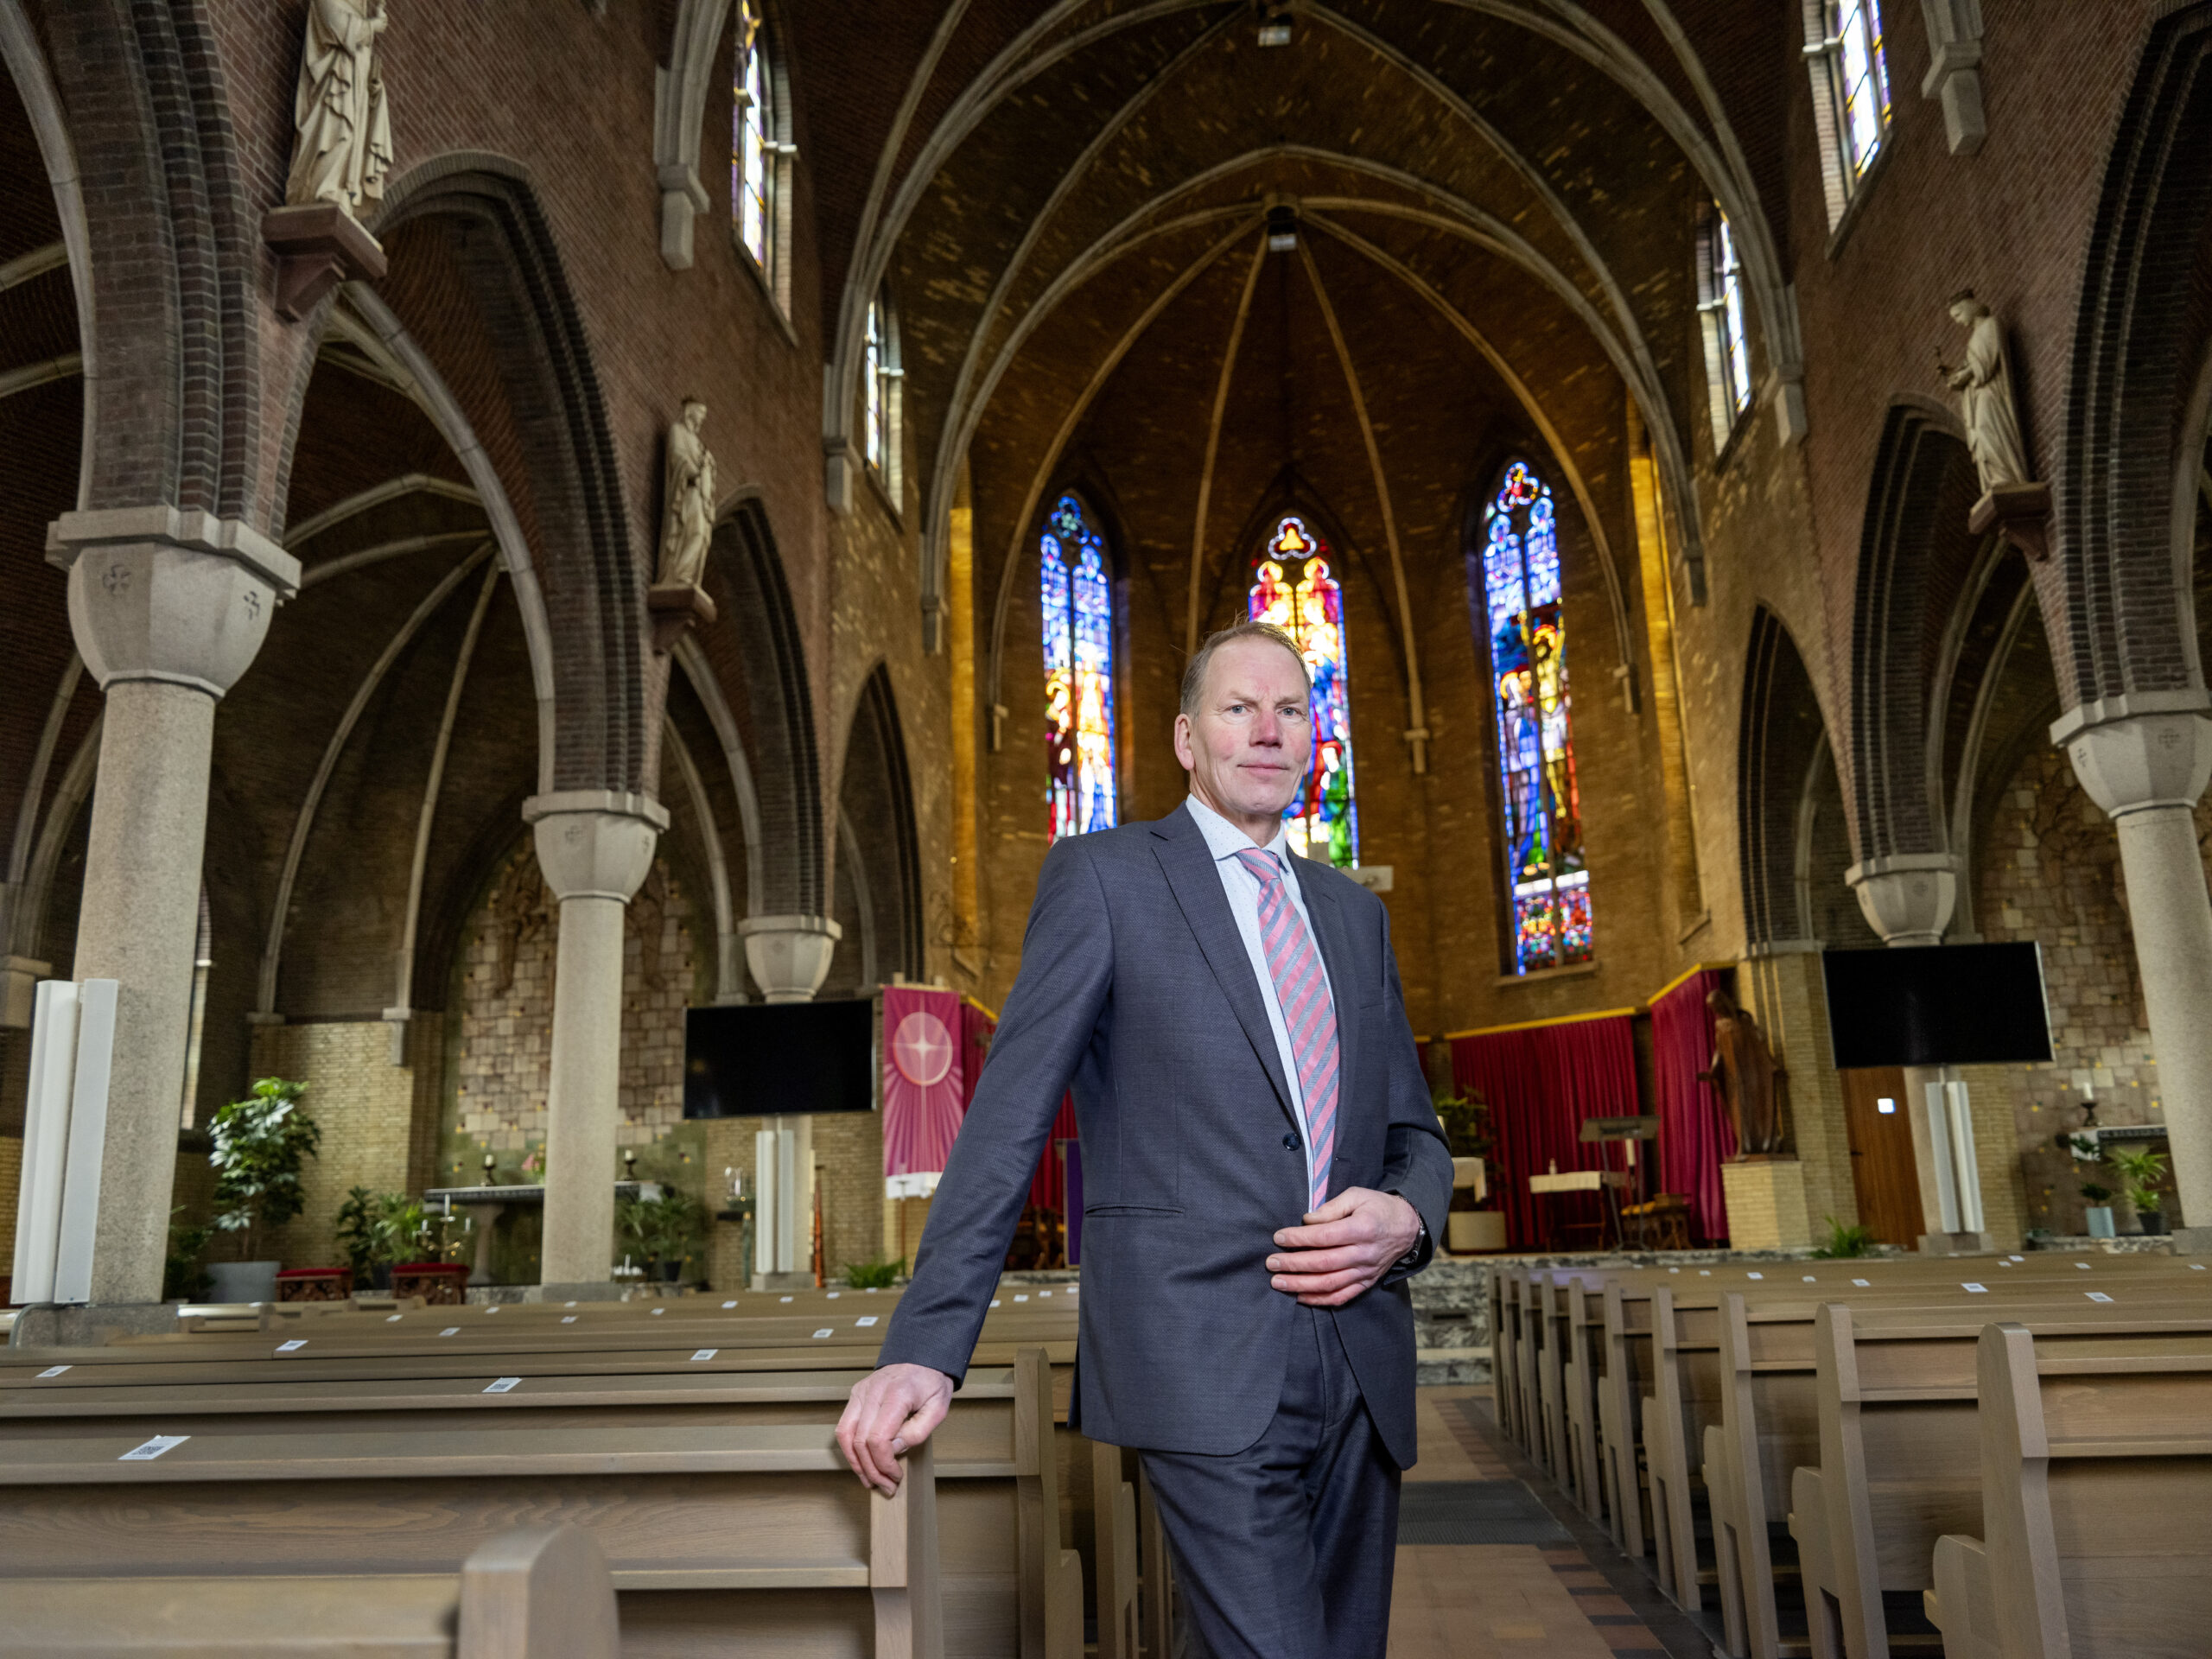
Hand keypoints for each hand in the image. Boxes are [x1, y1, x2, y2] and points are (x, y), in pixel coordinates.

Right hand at [836, 1362, 953, 1494]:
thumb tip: (892, 1450)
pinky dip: (850, 1448)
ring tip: (869, 1480)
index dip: (884, 1464)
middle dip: (871, 1470)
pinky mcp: (856, 1394)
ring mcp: (861, 1392)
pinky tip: (862, 1462)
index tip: (896, 1476)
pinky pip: (844, 1425)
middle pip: (860, 1441)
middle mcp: (873, 1391)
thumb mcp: (938, 1409)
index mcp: (896, 1394)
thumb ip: (917, 1432)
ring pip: (845, 1435)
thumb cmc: (932, 1383)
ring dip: (855, 1462)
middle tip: (886, 1486)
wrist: (922, 1355)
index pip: (877, 1439)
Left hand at [1265, 1186, 1421, 1307]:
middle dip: (1293, 1264)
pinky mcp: (1366, 1282)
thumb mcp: (1356, 1195)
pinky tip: (1300, 1297)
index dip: (1299, 1238)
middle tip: (1271, 1263)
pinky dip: (1319, 1300)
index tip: (1278, 1238)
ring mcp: (1365, 1271)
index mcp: (1362, 1228)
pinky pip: (1342, 1297)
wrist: (1407, 1227)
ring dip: (1301, 1285)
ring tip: (1278, 1283)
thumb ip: (1330, 1208)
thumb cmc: (1378, 1207)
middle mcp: (1364, 1253)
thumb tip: (1306, 1221)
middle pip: (1323, 1263)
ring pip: (1330, 1284)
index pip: (1324, 1237)